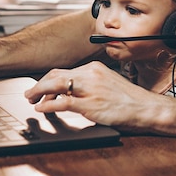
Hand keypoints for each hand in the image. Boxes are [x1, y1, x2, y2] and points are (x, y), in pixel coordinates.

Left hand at [25, 61, 165, 131]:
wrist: (145, 107)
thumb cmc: (129, 99)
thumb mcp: (108, 82)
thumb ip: (91, 82)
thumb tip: (72, 89)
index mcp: (94, 67)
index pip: (64, 71)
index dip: (49, 80)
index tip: (42, 88)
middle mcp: (91, 74)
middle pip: (56, 75)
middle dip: (39, 84)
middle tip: (30, 93)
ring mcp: (90, 89)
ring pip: (56, 85)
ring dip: (39, 92)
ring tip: (32, 100)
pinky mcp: (90, 104)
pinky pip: (63, 102)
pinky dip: (49, 105)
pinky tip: (42, 108)